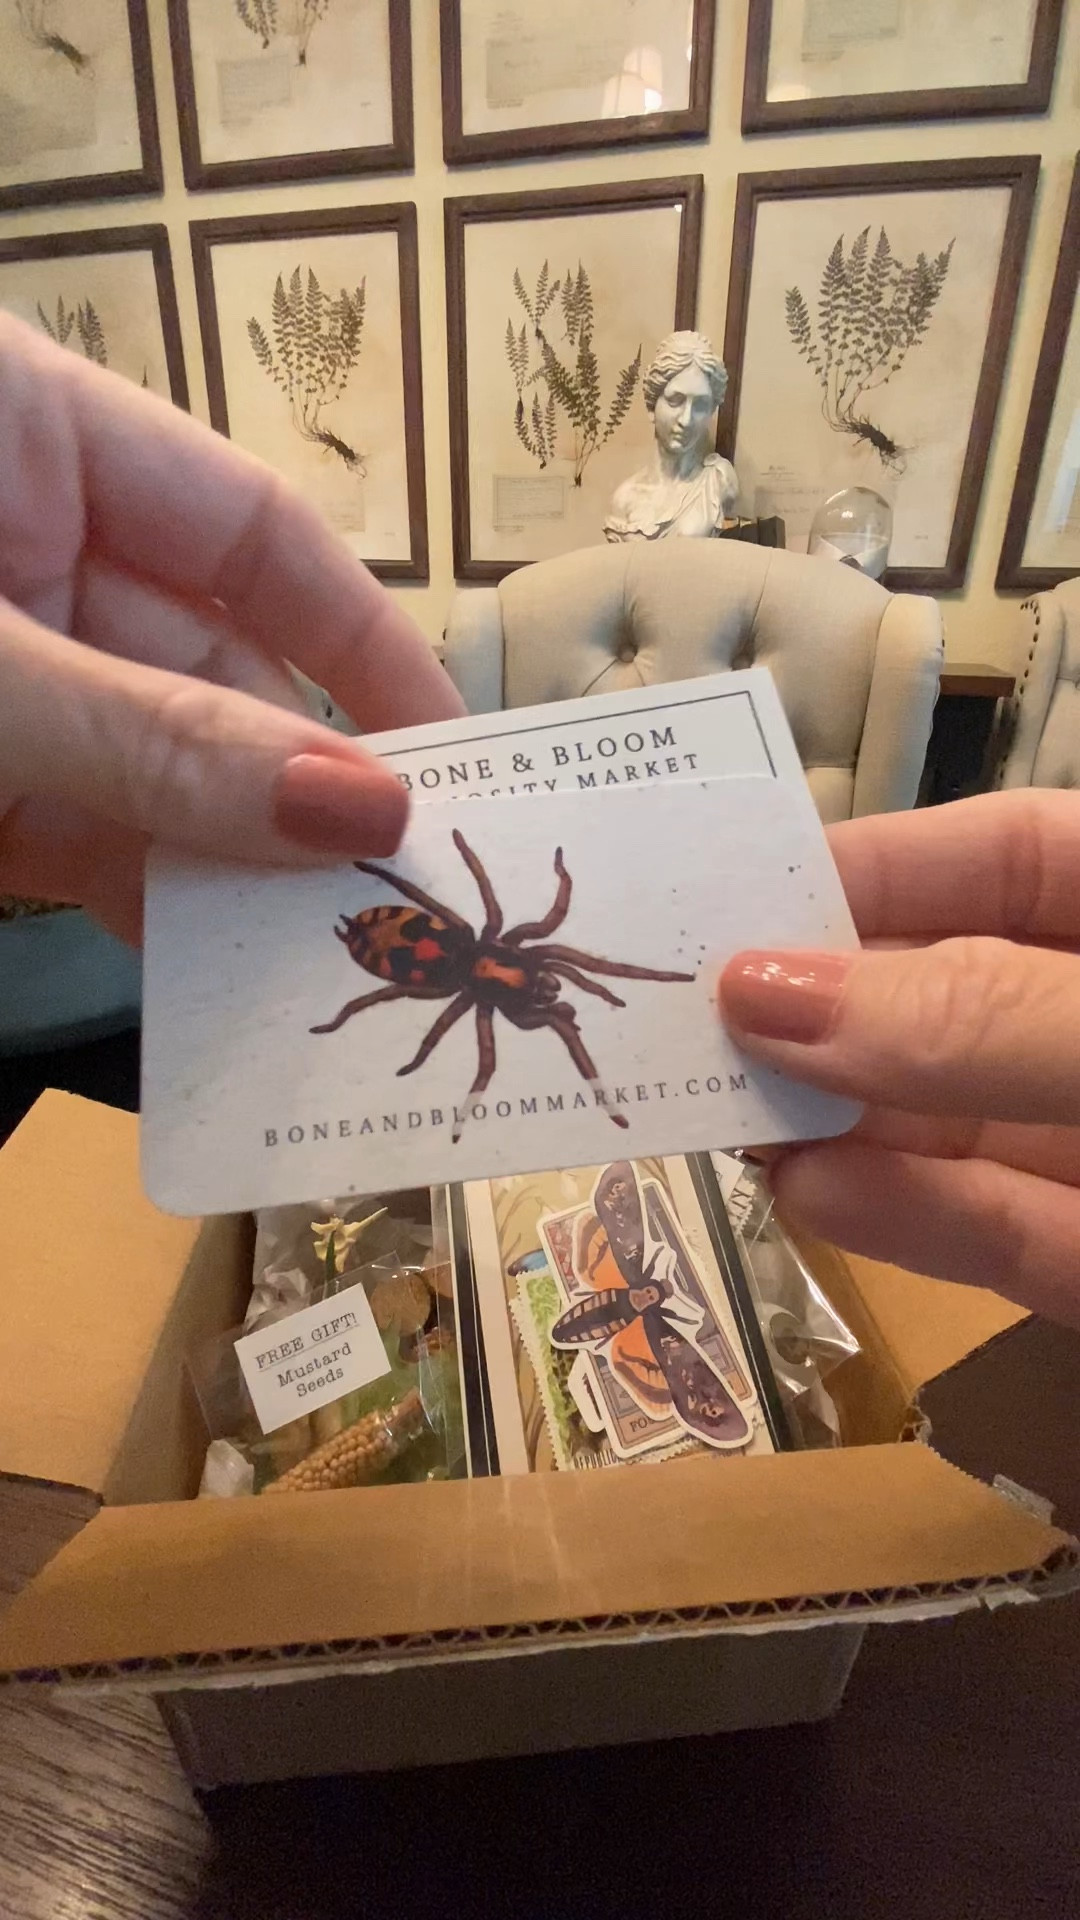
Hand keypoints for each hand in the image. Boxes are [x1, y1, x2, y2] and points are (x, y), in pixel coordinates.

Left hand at [0, 317, 462, 941]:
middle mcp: (30, 549)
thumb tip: (362, 813)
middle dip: (299, 786)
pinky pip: (75, 832)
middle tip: (401, 900)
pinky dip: (139, 896)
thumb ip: (152, 736)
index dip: (366, 644)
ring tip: (322, 955)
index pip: (254, 529)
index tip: (456, 758)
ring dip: (230, 864)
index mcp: (35, 435)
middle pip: (211, 666)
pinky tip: (215, 964)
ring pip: (151, 767)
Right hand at [719, 790, 1079, 1326]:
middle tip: (687, 1020)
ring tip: (722, 1111)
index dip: (867, 871)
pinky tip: (811, 1192)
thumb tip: (763, 995)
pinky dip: (910, 1215)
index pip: (1002, 857)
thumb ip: (974, 1016)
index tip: (730, 898)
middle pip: (956, 996)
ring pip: (963, 1123)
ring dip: (842, 1119)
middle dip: (826, 1008)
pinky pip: (1004, 1232)